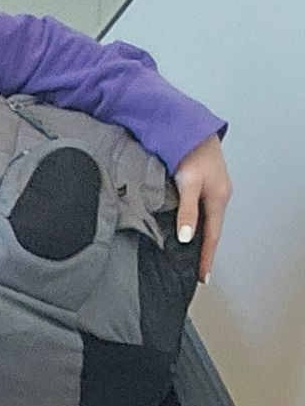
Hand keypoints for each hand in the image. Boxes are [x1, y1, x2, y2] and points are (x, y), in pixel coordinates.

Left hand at [173, 134, 229, 283]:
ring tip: (190, 258)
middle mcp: (219, 196)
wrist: (191, 128)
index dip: (206, 258)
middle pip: (211, 231)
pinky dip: (196, 226)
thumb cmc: (190, 153)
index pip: (212, 237)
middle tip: (196, 272)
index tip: (202, 278)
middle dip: (204, 252)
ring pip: (206, 222)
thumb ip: (187, 211)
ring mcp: (212, 190)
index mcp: (218, 199)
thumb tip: (185, 238)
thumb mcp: (188, 184)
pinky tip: (187, 232)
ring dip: (199, 240)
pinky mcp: (203, 185)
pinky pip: (201, 212)